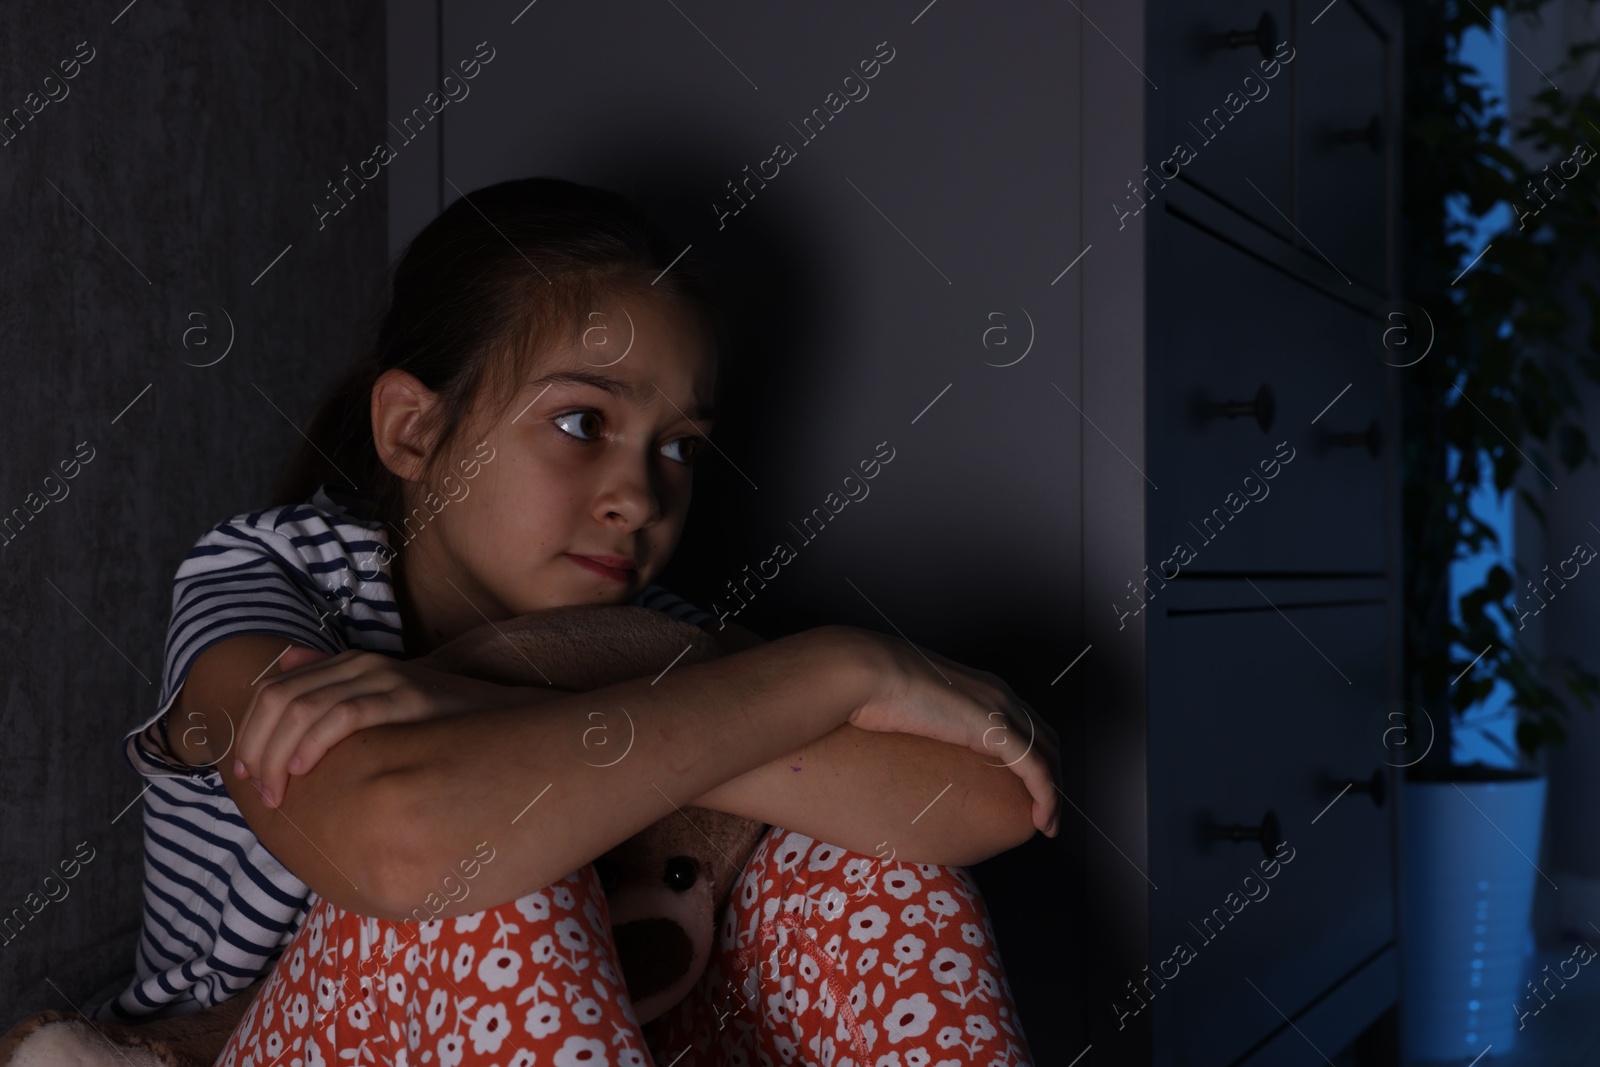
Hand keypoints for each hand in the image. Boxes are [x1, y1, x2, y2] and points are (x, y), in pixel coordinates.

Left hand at [233, 645, 525, 807]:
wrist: (506, 725)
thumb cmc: (441, 729)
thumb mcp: (384, 708)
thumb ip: (336, 691)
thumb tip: (287, 662)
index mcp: (350, 665)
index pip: (276, 690)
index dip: (251, 732)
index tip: (246, 774)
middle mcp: (361, 665)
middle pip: (279, 700)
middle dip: (258, 748)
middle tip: (261, 794)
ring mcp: (383, 677)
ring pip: (301, 708)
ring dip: (278, 755)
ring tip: (279, 794)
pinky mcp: (404, 698)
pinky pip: (341, 716)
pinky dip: (312, 744)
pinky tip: (305, 771)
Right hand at [838, 627, 1062, 837]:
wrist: (867, 673)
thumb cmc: (871, 688)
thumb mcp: (906, 706)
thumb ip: (922, 722)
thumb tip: (906, 740)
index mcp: (981, 686)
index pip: (1026, 722)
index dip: (1035, 755)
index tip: (1028, 788)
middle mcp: (999, 694)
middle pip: (1046, 739)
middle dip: (1053, 776)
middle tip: (1044, 811)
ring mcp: (999, 709)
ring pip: (1048, 755)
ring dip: (1053, 793)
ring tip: (1047, 824)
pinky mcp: (993, 730)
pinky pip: (1035, 769)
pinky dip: (1046, 796)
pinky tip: (1043, 820)